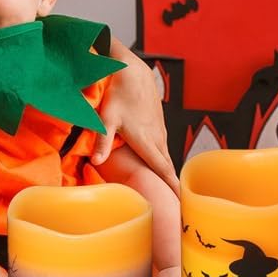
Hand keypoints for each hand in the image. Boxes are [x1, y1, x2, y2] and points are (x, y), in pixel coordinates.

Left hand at [93, 43, 178, 195]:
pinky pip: (163, 146)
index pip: (163, 169)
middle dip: (173, 185)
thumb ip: (103, 141)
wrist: (133, 71)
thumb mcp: (107, 119)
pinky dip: (164, 159)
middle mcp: (157, 138)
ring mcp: (159, 130)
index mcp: (146, 141)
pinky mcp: (158, 124)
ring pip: (165, 155)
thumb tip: (96, 162)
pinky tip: (161, 165)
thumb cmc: (117, 94)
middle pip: (167, 166)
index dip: (171, 186)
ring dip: (168, 172)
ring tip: (172, 190)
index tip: (181, 202)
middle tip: (178, 205)